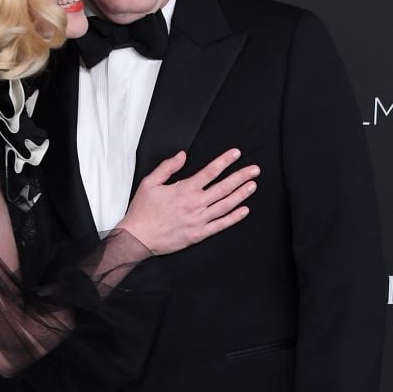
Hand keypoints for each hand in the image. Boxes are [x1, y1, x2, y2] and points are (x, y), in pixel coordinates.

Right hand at [118, 149, 257, 254]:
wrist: (138, 238)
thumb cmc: (142, 211)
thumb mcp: (150, 183)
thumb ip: (167, 167)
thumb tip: (182, 156)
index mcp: (184, 190)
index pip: (210, 172)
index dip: (225, 161)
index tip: (236, 154)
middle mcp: (195, 204)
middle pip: (223, 187)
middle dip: (241, 176)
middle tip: (254, 170)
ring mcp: (199, 220)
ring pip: (225, 205)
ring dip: (241, 194)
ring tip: (252, 185)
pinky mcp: (198, 234)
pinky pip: (220, 225)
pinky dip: (234, 218)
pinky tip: (244, 210)